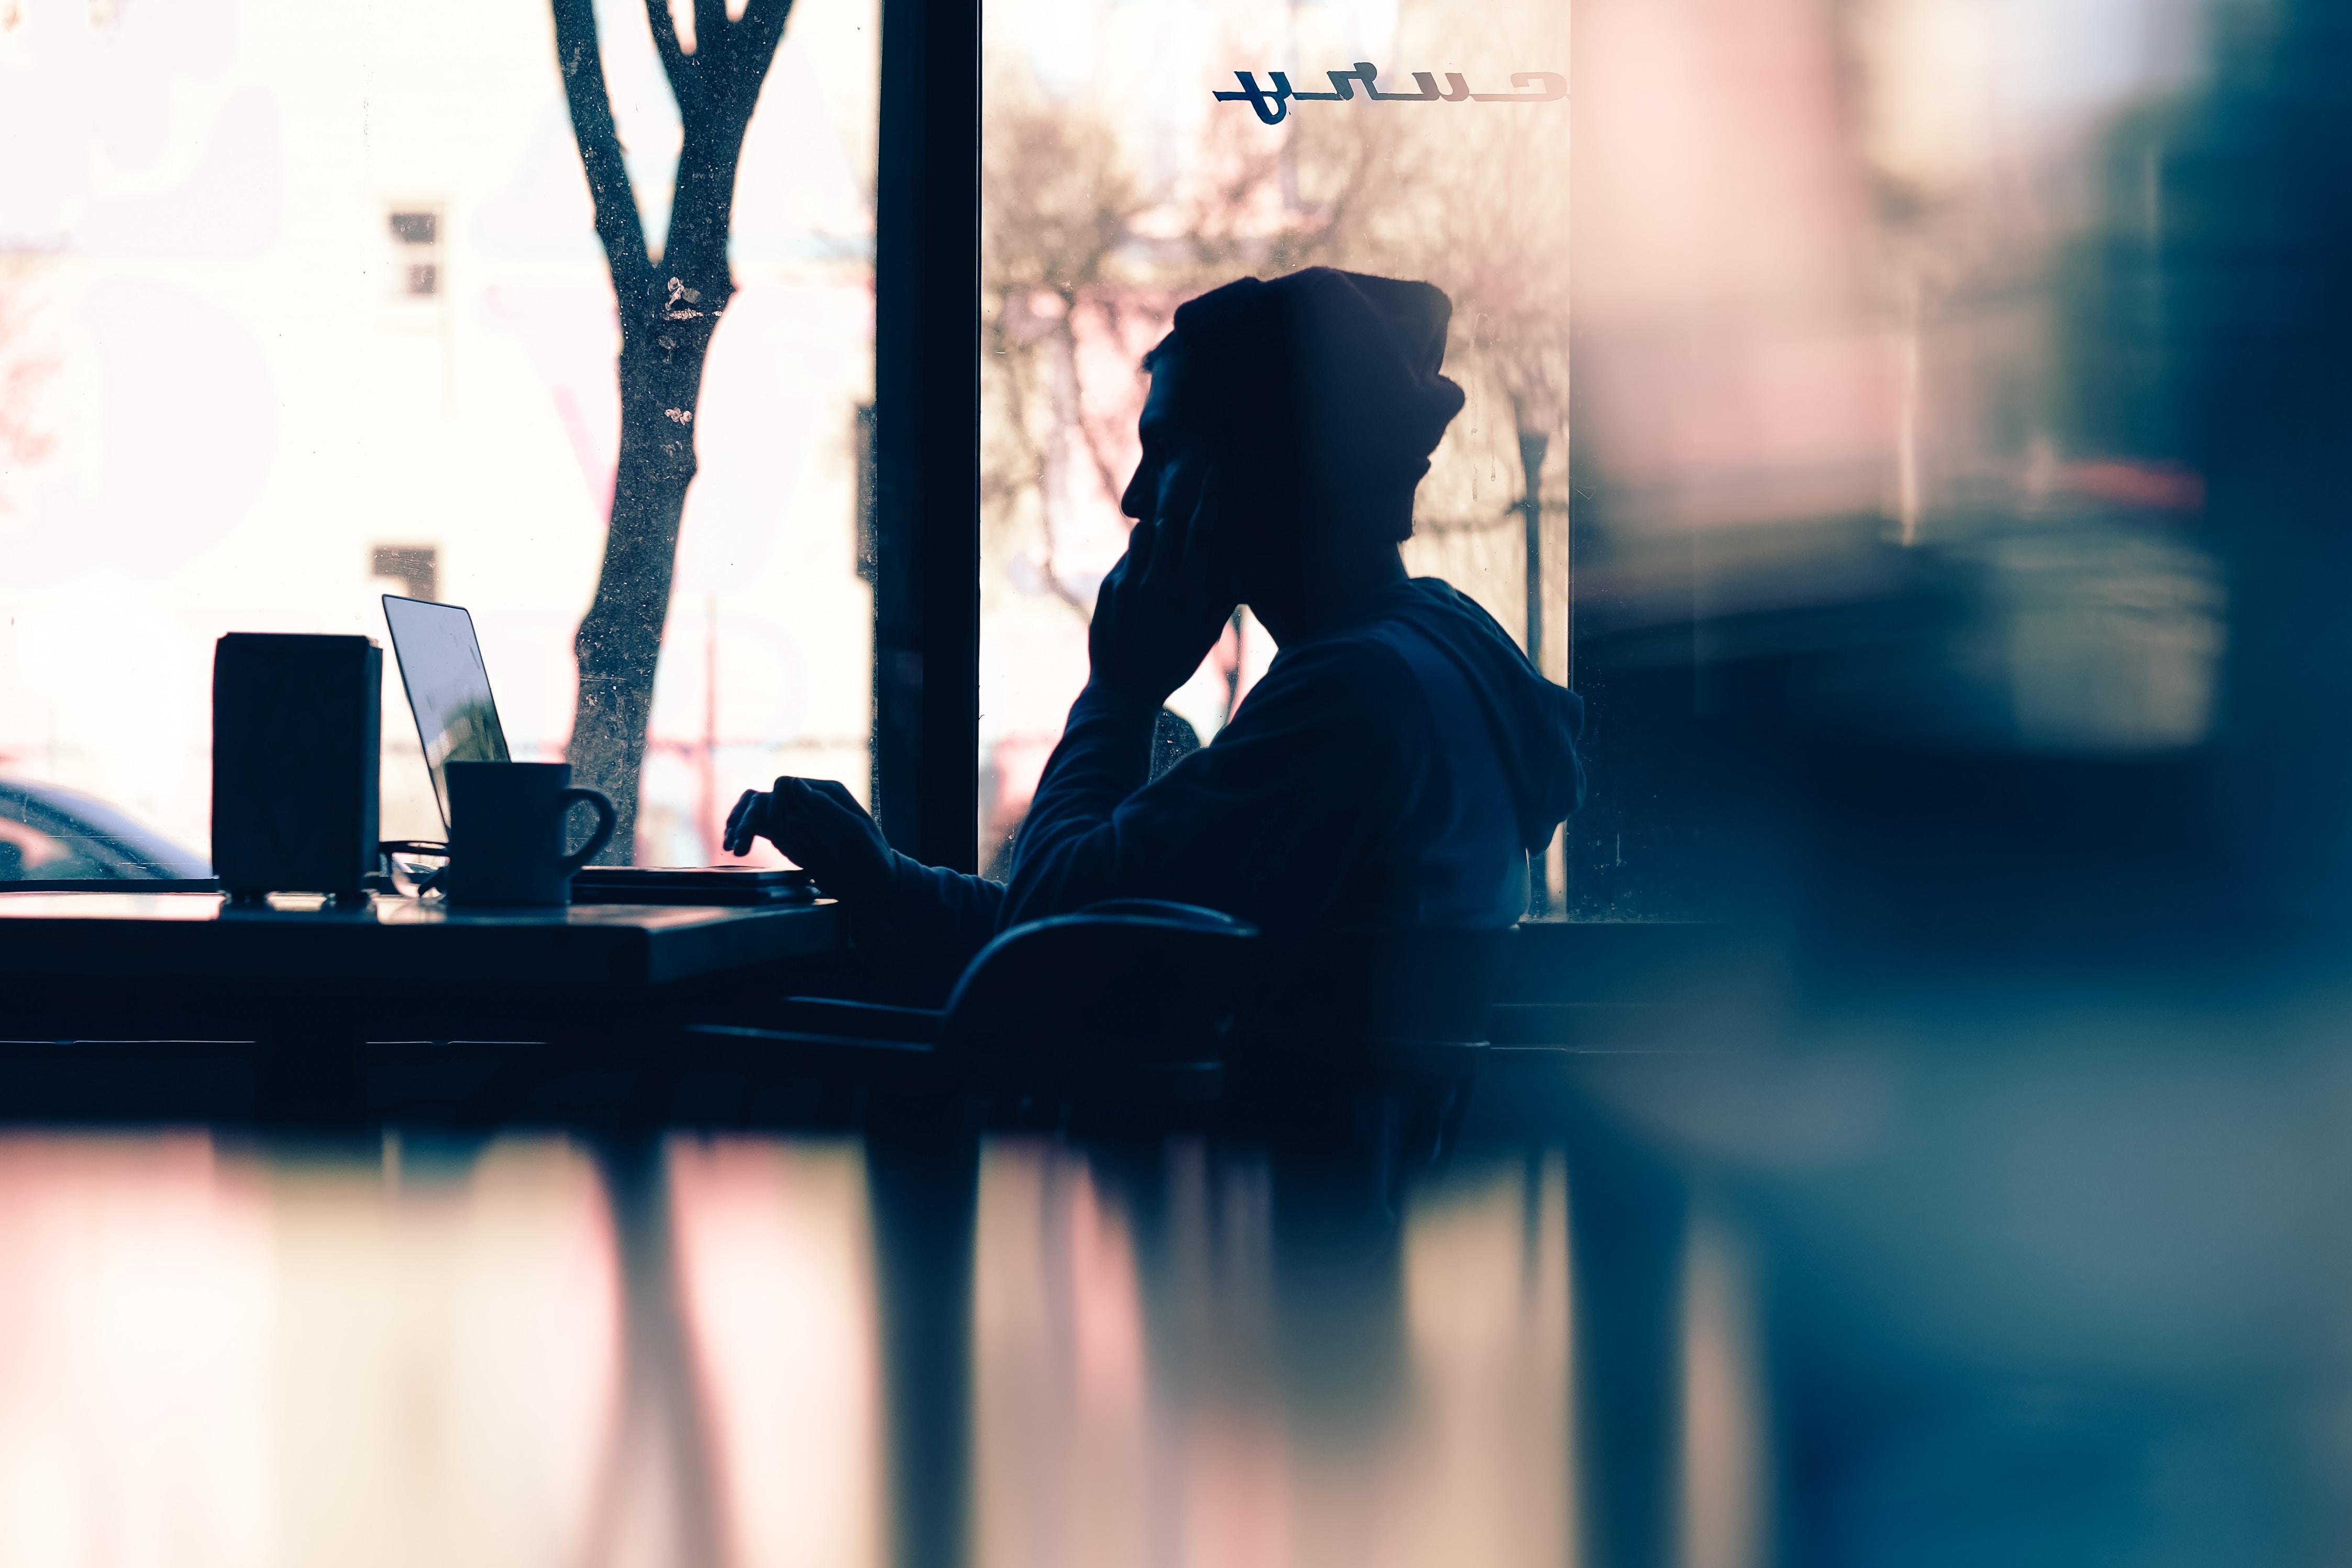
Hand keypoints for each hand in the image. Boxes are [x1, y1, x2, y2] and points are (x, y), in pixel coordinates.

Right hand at [724, 777, 893, 904]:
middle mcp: (807, 802)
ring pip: (757, 811)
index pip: (786, 785)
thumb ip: (827, 808)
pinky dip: (744, 832)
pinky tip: (733, 846)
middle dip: (747, 820)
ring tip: (732, 847)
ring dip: (741, 825)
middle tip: (736, 846)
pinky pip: (760, 827)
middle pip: (765, 798)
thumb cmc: (872, 858)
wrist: (874, 885)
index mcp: (825, 793)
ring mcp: (796, 819)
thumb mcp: (856, 833)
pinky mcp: (789, 837)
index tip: (778, 835)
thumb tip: (793, 783)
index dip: (775, 806)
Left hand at [1088, 464, 1238, 703]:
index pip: (1202, 533)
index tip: (1213, 473)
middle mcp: (1157, 583)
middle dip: (1181, 512)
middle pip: (1171, 524)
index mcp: (1188, 594)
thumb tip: (1236, 570)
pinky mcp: (1108, 587)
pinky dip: (1138, 560)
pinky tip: (1142, 584)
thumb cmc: (1172, 664)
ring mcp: (1129, 583)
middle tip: (1188, 506)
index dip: (1209, 498)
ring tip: (1162, 555)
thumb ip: (1221, 599)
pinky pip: (1127, 557)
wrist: (1123, 690)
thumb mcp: (1206, 636)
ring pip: (1144, 535)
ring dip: (1156, 535)